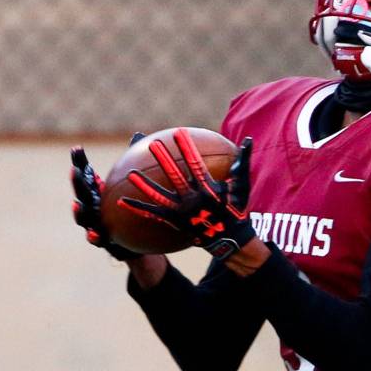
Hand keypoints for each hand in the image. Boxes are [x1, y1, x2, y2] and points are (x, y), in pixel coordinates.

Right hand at [70, 133, 145, 260]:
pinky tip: (94, 233)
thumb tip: (140, 137)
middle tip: (75, 171)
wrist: (140, 244)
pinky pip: (97, 239)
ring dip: (78, 211)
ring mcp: (96, 225)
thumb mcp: (134, 190)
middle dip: (77, 183)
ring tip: (76, 204)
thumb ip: (133, 166)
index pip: (87, 176)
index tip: (78, 149)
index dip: (81, 163)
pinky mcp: (103, 242)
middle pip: (82, 194)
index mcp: (99, 194)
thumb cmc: (132, 212)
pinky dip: (93, 236)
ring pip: (82, 218)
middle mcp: (94, 208)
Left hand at [118, 128, 255, 260]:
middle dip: (164, 160)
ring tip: (130, 173)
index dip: (187, 148)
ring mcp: (182, 211)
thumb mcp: (241, 186)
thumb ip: (242, 163)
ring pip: (160, 196)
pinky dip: (138, 208)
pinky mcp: (174, 221)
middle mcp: (193, 199)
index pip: (195, 164)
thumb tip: (249, 141)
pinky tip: (122, 201)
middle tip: (153, 144)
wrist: (229, 238)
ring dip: (144, 185)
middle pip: (175, 176)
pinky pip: (153, 214)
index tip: (179, 133)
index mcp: (208, 189)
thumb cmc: (236, 208)